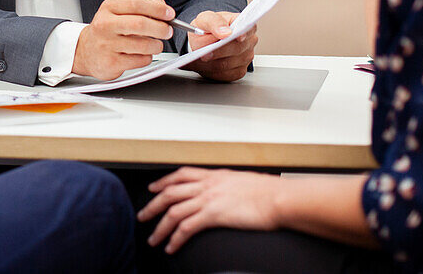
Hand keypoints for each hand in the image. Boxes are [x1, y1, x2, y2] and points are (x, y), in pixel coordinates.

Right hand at [71, 0, 173, 79]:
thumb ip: (141, 6)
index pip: (137, 4)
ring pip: (144, 45)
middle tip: (167, 31)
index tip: (169, 14)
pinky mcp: (111, 62)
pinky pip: (140, 60)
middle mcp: (105, 25)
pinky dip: (147, 58)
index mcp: (109, 8)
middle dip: (161, 28)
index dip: (157, 9)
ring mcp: (107, 44)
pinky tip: (142, 54)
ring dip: (156, 45)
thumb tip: (162, 6)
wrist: (85, 51)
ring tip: (155, 45)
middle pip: (140, 24)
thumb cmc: (106, 30)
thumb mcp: (119, 12)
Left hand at [137, 167, 280, 252]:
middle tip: (143, 215)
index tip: (154, 187)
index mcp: (214, 175)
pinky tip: (171, 247)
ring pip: (173, 212)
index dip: (164, 181)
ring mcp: (208, 199)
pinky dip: (175, 239)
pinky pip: (186, 228)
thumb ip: (230, 185)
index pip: (181, 174)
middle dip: (153, 205)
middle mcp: (207, 185)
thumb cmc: (269, 192)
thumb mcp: (244, 181)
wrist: (279, 198)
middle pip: (170, 193)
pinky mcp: (213, 215)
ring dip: (160, 227)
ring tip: (153, 239)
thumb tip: (229, 191)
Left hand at [183, 11, 254, 81]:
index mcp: (243, 24)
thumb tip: (225, 32)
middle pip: (237, 49)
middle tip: (204, 54)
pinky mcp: (239, 71)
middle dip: (219, 52)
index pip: (248, 29)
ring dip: (211, 63)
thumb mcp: (206, 18)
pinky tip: (201, 66)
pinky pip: (225, 74)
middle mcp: (249, 41)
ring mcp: (246, 57)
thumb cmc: (208, 28)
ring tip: (196, 60)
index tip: (237, 37)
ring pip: (229, 64)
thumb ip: (215, 22)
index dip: (243, 34)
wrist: (205, 39)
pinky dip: (211, 72)